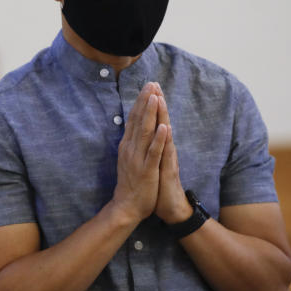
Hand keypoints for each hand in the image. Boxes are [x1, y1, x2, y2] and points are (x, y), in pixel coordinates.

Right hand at [112, 82, 167, 223]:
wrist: (126, 207)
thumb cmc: (130, 183)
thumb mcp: (128, 158)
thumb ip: (132, 142)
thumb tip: (135, 127)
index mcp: (127, 145)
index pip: (134, 118)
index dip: (141, 102)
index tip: (148, 86)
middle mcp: (131, 148)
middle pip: (139, 120)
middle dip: (146, 101)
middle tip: (151, 84)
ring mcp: (138, 158)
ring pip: (145, 132)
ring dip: (151, 114)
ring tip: (156, 97)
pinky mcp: (147, 170)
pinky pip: (154, 152)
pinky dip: (159, 138)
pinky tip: (165, 126)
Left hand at [153, 92, 192, 223]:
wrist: (170, 208)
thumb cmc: (159, 185)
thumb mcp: (152, 163)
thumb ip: (151, 148)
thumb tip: (144, 135)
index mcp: (157, 147)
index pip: (153, 122)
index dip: (149, 106)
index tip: (146, 88)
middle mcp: (164, 149)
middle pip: (160, 123)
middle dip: (157, 103)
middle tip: (154, 84)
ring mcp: (167, 159)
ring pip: (165, 134)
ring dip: (162, 116)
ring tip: (160, 98)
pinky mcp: (168, 170)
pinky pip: (166, 154)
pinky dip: (165, 141)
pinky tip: (165, 128)